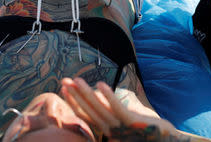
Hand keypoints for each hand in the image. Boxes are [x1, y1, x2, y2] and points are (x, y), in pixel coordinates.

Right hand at [61, 78, 177, 139]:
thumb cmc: (147, 130)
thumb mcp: (126, 118)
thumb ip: (114, 110)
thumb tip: (102, 95)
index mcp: (107, 129)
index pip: (85, 114)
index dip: (73, 101)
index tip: (64, 88)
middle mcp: (110, 130)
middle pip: (88, 110)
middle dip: (75, 95)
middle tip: (64, 81)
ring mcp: (120, 126)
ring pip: (99, 108)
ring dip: (87, 94)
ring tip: (77, 80)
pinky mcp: (132, 122)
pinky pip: (118, 108)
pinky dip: (108, 97)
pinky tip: (100, 84)